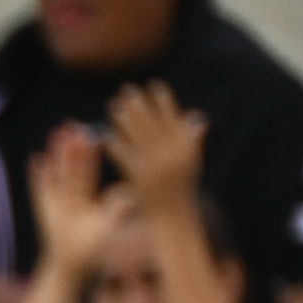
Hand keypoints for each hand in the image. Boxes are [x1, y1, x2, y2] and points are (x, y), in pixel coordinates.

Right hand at [19, 120, 114, 265]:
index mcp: (86, 197)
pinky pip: (40, 187)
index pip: (88, 171)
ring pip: (55, 172)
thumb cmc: (91, 247)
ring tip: (56, 133)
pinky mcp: (42, 207)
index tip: (93, 136)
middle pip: (70, 167)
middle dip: (71, 147)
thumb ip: (118, 209)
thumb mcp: (108, 225)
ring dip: (55, 153)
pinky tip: (35, 158)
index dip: (90, 154)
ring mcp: (54, 200)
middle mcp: (69, 196)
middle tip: (73, 125)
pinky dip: (37, 174)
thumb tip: (132, 193)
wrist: (71, 264)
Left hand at [104, 80, 206, 218]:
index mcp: (185, 149)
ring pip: (138, 137)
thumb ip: (192, 139)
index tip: (154, 85)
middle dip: (140, 105)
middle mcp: (172, 156)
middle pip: (153, 124)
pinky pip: (125, 157)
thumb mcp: (191, 162)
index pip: (173, 119)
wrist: (173, 218)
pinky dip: (116, 145)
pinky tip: (105, 134)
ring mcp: (155, 167)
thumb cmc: (181, 189)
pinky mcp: (139, 179)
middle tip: (127, 88)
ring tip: (114, 104)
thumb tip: (197, 116)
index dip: (163, 101)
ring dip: (125, 120)